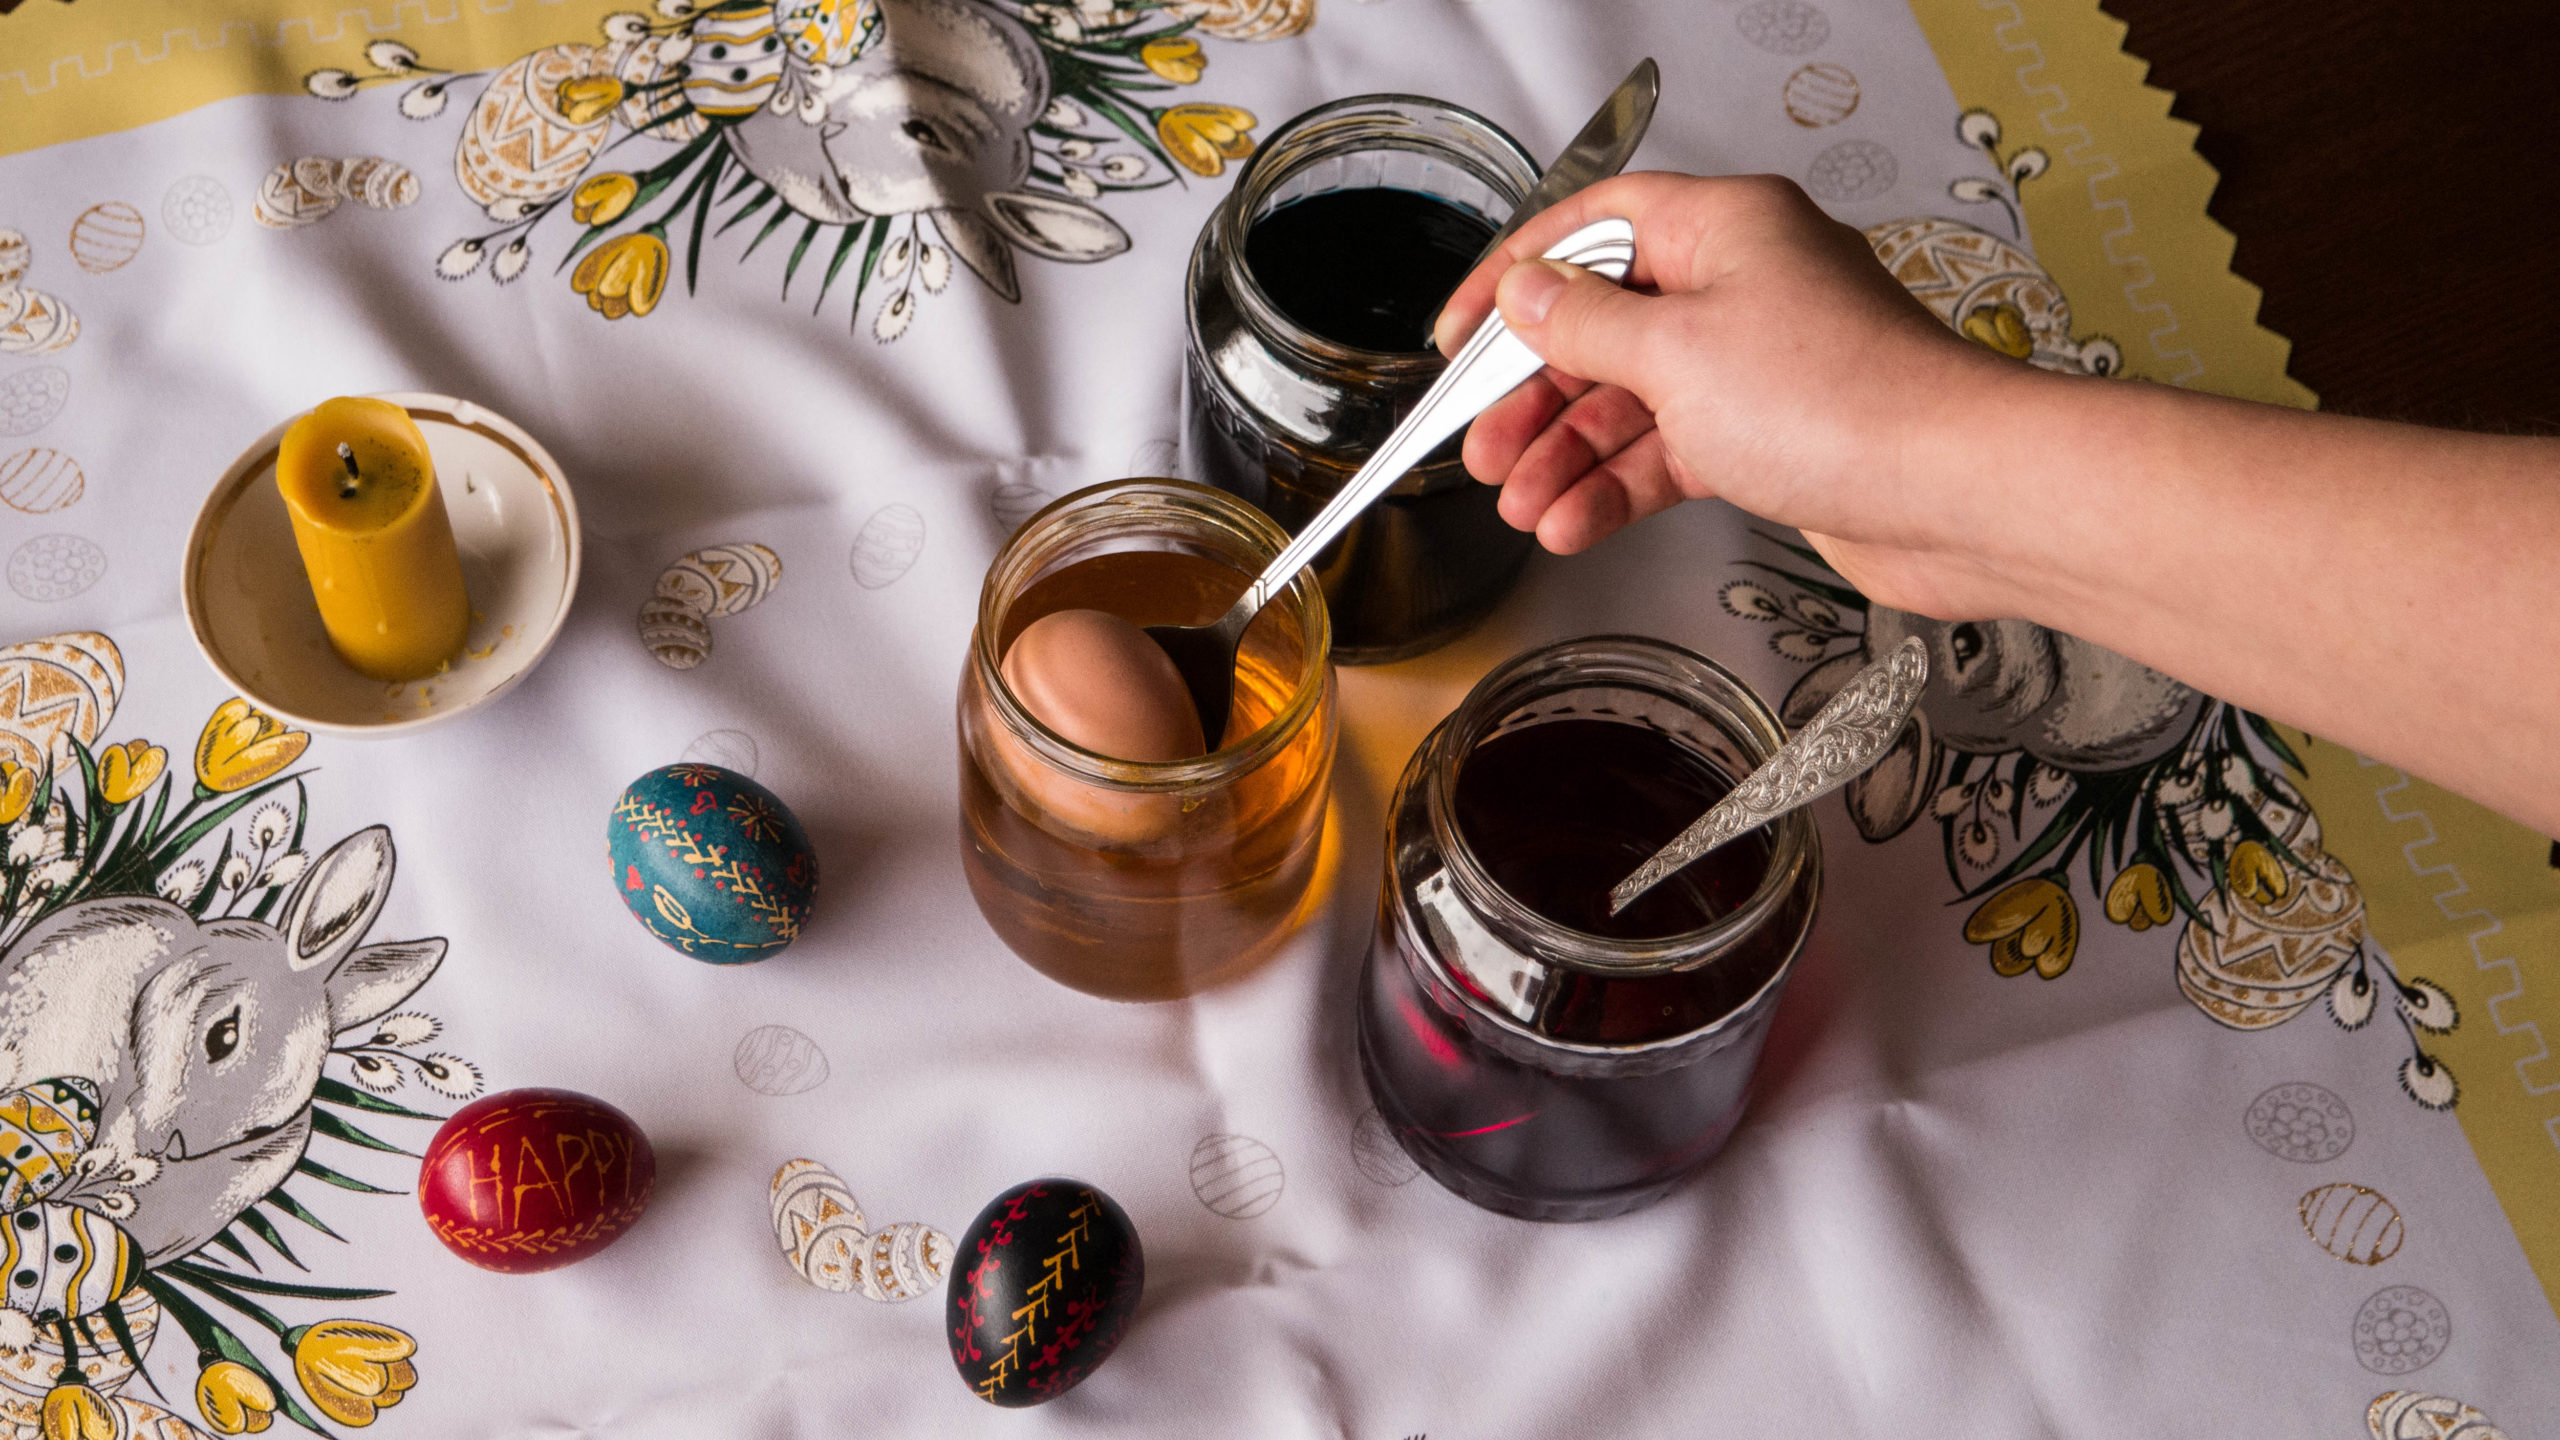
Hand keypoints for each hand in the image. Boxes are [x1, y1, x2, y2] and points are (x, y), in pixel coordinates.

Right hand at [1433, 171, 2039, 620]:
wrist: (1954, 494)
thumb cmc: (1846, 402)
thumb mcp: (1676, 353)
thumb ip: (1585, 325)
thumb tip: (1527, 294)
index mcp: (1726, 229)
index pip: (1592, 228)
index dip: (1515, 276)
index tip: (1462, 334)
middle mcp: (1743, 287)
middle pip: (1604, 327)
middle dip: (1536, 395)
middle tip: (1481, 445)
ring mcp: (1757, 366)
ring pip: (1632, 403)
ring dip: (1569, 455)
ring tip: (1521, 503)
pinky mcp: (1772, 438)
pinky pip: (1670, 455)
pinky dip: (1619, 488)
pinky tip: (1574, 522)